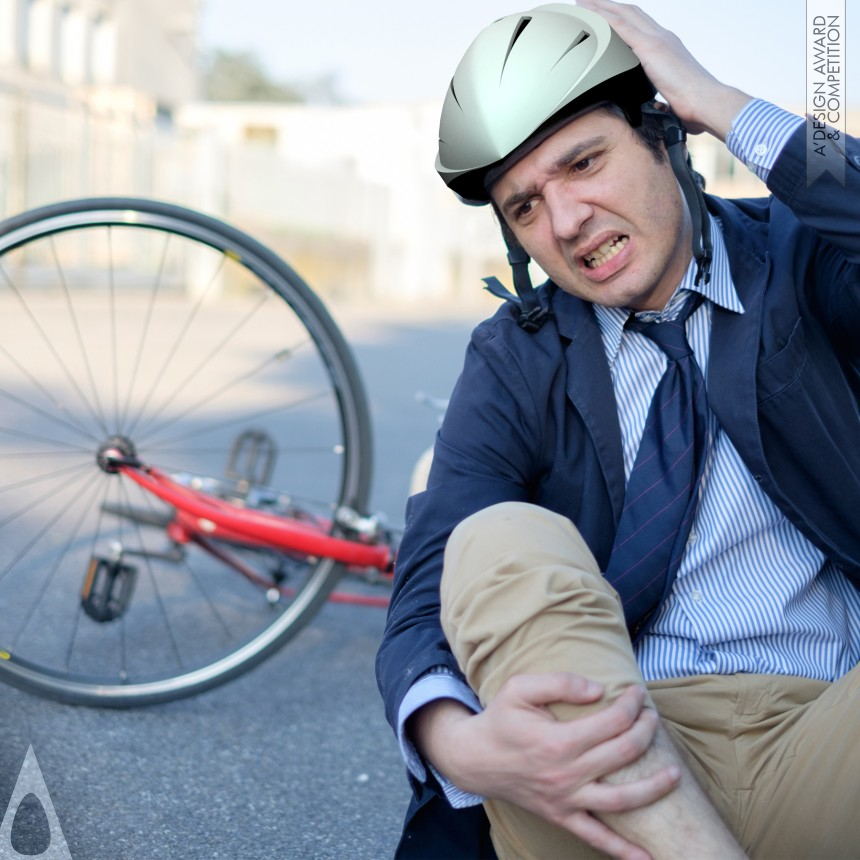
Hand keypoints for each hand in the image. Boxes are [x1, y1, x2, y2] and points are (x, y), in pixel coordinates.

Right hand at [413, 673, 680, 859]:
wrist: (475, 759)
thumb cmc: (501, 719)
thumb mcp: (520, 688)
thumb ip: (559, 682)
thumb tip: (598, 690)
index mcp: (559, 741)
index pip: (612, 721)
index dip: (631, 705)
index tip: (637, 693)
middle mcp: (567, 774)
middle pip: (623, 754)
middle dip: (646, 732)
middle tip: (653, 718)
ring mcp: (567, 800)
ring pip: (622, 801)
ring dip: (653, 788)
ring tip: (675, 774)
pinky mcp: (563, 817)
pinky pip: (597, 839)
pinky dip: (623, 851)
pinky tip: (649, 858)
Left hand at [576, 0, 751, 138]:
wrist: (706, 101)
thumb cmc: (694, 106)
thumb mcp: (672, 96)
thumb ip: (662, 95)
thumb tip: (658, 109)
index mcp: (668, 46)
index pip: (641, 25)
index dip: (623, 16)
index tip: (606, 13)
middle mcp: (662, 37)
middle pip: (630, 13)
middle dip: (608, 5)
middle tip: (587, 1)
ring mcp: (657, 40)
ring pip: (623, 15)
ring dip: (601, 7)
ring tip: (582, 4)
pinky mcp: (651, 48)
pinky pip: (621, 27)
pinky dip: (604, 19)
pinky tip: (590, 15)